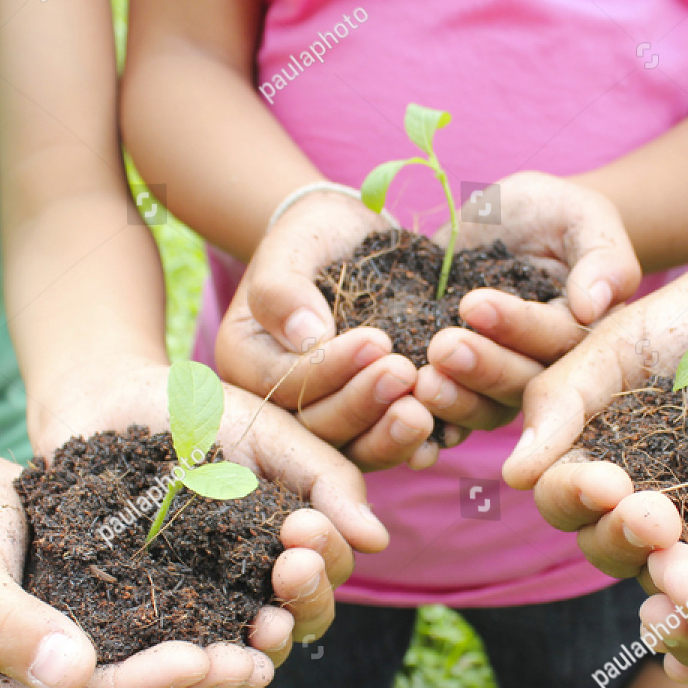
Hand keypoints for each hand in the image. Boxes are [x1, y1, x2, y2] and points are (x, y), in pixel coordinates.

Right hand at [0, 388, 385, 687]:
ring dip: (198, 684)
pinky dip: (189, 651)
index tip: (196, 658)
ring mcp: (45, 685)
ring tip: (262, 657)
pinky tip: (242, 631)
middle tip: (251, 666)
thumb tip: (73, 676)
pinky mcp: (81, 651)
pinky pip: (139, 664)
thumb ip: (3, 623)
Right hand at [214, 189, 436, 470]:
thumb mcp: (291, 248)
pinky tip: (439, 438)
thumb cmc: (313, 239)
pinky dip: (411, 446)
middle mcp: (283, 404)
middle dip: (362, 403)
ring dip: (388, 436)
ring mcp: (327, 418)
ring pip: (352, 448)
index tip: (376, 340)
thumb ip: (284, 289)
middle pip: (316, 425)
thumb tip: (306, 335)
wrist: (351, 245)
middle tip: (404, 373)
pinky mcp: (367, 424)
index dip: (329, 368)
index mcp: (249, 363)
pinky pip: (384, 446)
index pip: (283, 382)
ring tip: (424, 414)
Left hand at [415, 171, 640, 436]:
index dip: (517, 327)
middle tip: (442, 346)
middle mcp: (545, 372)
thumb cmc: (552, 214)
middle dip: (480, 368)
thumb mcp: (582, 217)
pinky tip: (397, 415)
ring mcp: (500, 385)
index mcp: (585, 339)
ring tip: (419, 379)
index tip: (474, 303)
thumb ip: (601, 257)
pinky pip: (446, 414)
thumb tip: (595, 306)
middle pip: (520, 385)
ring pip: (482, 408)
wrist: (500, 223)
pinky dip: (424, 423)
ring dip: (451, 400)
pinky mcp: (460, 387)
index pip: (557, 341)